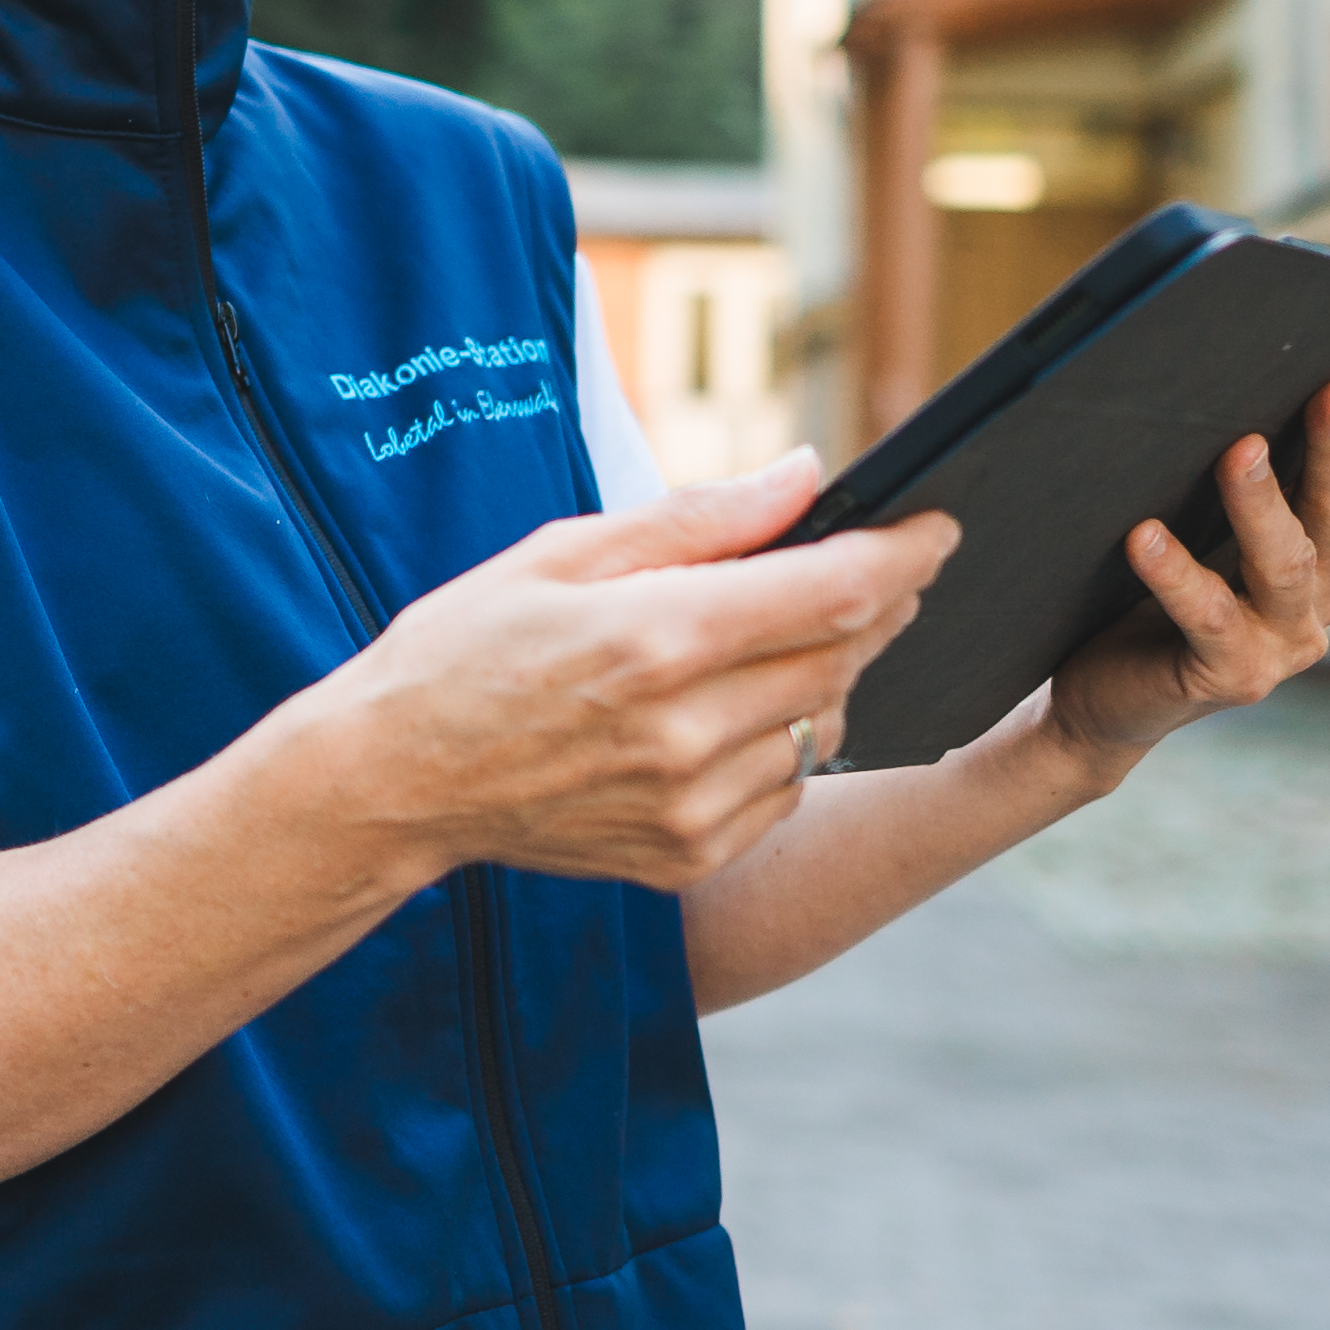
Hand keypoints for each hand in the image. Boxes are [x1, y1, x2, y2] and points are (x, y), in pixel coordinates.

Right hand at [301, 449, 958, 894]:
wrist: (391, 781)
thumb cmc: (465, 648)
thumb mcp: (563, 553)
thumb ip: (697, 518)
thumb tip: (805, 474)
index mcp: (654, 637)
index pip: (835, 590)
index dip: (906, 551)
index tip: (938, 525)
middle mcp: (683, 730)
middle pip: (845, 656)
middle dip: (875, 605)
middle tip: (864, 572)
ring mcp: (689, 805)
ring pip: (823, 726)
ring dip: (824, 676)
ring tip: (766, 645)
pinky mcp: (686, 855)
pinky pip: (785, 790)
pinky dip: (780, 745)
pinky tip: (721, 718)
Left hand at [1038, 311, 1329, 765]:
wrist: (1114, 691)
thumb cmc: (1158, 575)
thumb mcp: (1206, 503)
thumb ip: (1238, 443)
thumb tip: (1226, 341)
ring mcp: (1288, 635)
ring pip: (1284, 561)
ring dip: (1261, 503)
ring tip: (1238, 449)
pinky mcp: (1233, 674)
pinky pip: (1205, 616)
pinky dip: (1176, 574)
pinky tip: (1143, 535)